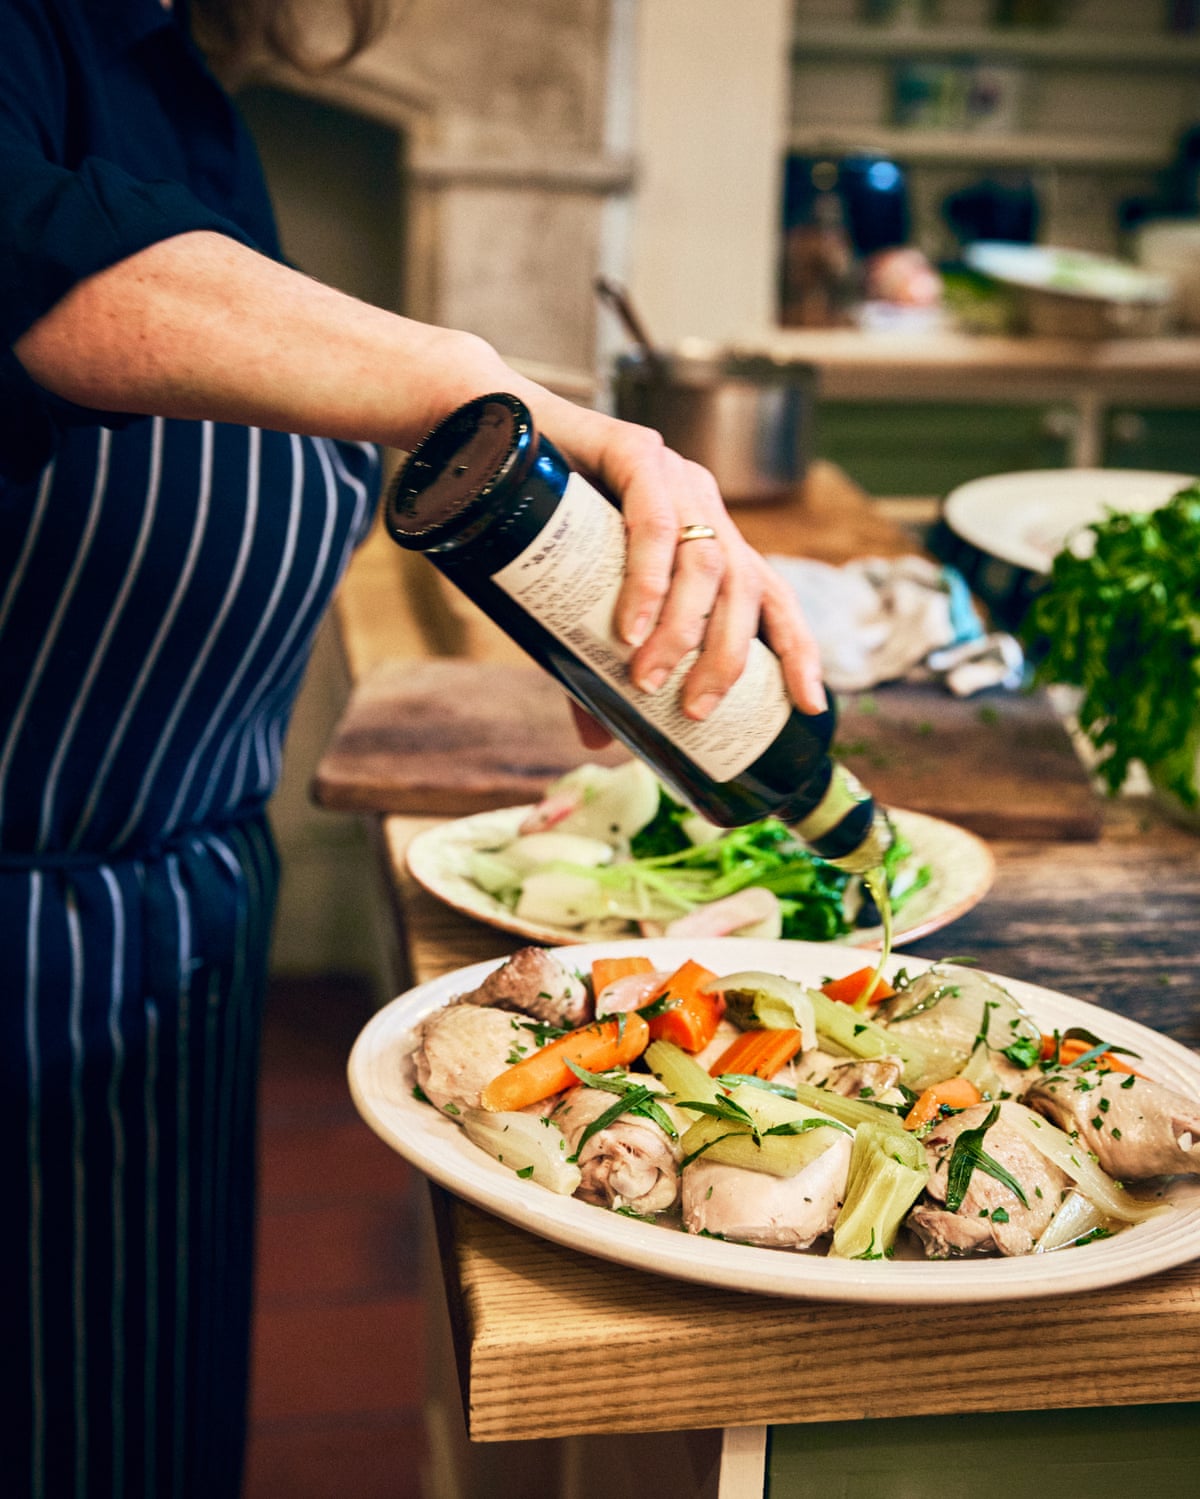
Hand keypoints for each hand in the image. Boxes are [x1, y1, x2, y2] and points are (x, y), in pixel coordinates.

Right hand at [519, 395, 826, 728]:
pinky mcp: (635, 451)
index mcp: (710, 539)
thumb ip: (596, 667)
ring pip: (705, 560)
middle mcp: (704, 507)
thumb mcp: (581, 608)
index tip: (810, 706)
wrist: (490, 445)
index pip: (772, 597)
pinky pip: (653, 521)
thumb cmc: (544, 530)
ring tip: (647, 678)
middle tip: (696, 711)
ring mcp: (675, 476)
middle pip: (742, 589)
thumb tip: (599, 743)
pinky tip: (631, 625)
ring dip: (682, 629)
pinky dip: (649, 580)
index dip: (798, 649)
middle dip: (728, 657)